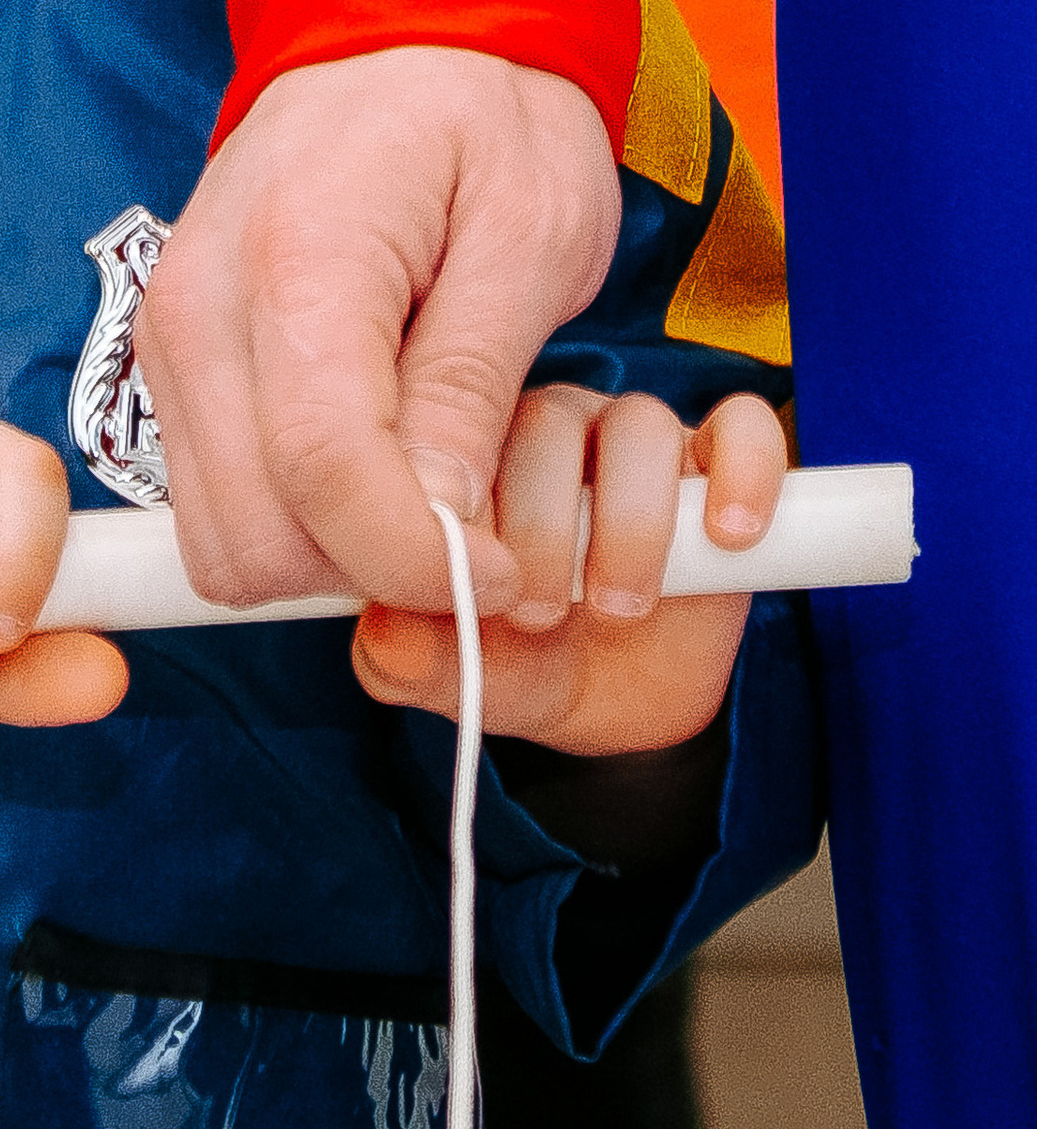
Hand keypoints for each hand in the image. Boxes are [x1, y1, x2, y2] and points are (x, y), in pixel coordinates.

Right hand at [137, 48, 622, 618]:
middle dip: (369, 571)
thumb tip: (440, 524)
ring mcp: (168, 341)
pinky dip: (295, 527)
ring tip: (430, 504)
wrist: (397, 41)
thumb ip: (470, 380)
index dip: (417, 557)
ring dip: (328, 561)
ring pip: (222, 539)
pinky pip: (216, 502)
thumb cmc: (483, 119)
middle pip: (252, 532)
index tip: (503, 575)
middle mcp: (198, 309)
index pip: (324, 467)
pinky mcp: (170, 367)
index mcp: (298, 258)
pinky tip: (377, 477)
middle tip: (477, 545)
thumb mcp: (530, 230)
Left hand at [350, 385, 784, 749]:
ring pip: (640, 425)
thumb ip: (405, 655)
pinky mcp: (716, 463)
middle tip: (546, 610)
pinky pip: (741, 427)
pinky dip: (742, 472)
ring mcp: (634, 441)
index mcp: (471, 457)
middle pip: (549, 422)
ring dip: (635, 523)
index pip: (457, 431)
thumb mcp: (452, 676)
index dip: (467, 509)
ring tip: (622, 604)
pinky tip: (728, 537)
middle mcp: (550, 433)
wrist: (609, 706)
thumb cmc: (518, 664)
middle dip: (546, 527)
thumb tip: (387, 630)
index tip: (474, 590)